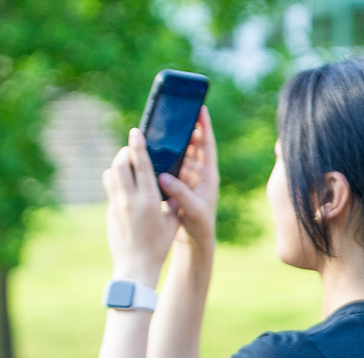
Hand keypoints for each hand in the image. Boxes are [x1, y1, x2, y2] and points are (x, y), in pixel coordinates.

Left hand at [102, 128, 179, 286]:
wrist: (135, 266)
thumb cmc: (158, 246)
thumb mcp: (171, 223)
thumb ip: (171, 202)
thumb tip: (173, 184)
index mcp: (149, 201)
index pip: (141, 166)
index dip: (137, 146)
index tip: (135, 131)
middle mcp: (130, 200)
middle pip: (121, 164)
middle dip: (126, 153)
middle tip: (132, 150)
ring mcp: (117, 205)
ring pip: (111, 174)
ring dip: (119, 165)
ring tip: (128, 166)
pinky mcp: (110, 212)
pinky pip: (110, 188)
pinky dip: (116, 180)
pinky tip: (124, 184)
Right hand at [161, 106, 218, 256]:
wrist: (194, 243)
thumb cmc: (200, 227)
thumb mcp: (192, 210)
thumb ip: (180, 193)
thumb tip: (164, 176)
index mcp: (209, 177)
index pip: (208, 146)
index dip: (205, 127)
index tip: (201, 108)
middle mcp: (200, 175)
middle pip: (194, 145)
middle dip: (187, 129)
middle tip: (177, 113)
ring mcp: (189, 179)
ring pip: (182, 154)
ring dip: (174, 142)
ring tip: (164, 128)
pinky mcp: (178, 185)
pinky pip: (171, 166)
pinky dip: (165, 158)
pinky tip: (154, 150)